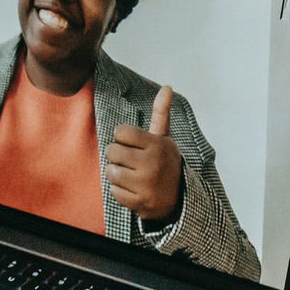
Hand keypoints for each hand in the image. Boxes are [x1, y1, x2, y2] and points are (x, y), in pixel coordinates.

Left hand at [107, 86, 183, 220]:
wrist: (178, 198)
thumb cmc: (165, 162)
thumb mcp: (164, 138)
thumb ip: (161, 113)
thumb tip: (166, 87)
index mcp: (156, 145)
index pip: (121, 132)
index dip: (122, 137)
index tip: (132, 144)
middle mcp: (151, 163)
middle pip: (111, 151)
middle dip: (117, 156)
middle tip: (130, 160)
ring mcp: (145, 184)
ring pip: (110, 171)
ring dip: (116, 173)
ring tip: (130, 174)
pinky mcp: (139, 202)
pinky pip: (114, 191)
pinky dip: (120, 191)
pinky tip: (133, 189)